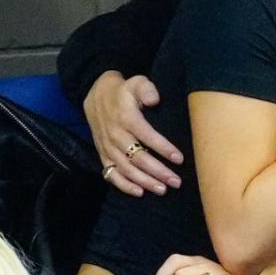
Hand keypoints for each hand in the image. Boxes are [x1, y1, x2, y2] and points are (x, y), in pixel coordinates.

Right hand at [85, 70, 182, 196]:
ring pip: (126, 169)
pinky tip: (139, 193)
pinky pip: (111, 173)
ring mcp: (107, 147)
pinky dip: (123, 185)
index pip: (146, 136)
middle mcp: (115, 135)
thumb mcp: (136, 82)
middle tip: (176, 181)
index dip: (163, 148)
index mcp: (126, 118)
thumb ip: (146, 89)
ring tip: (163, 190)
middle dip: (158, 172)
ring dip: (144, 181)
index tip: (179, 159)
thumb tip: (155, 100)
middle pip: (137, 158)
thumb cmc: (124, 91)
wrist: (96, 95)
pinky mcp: (102, 154)